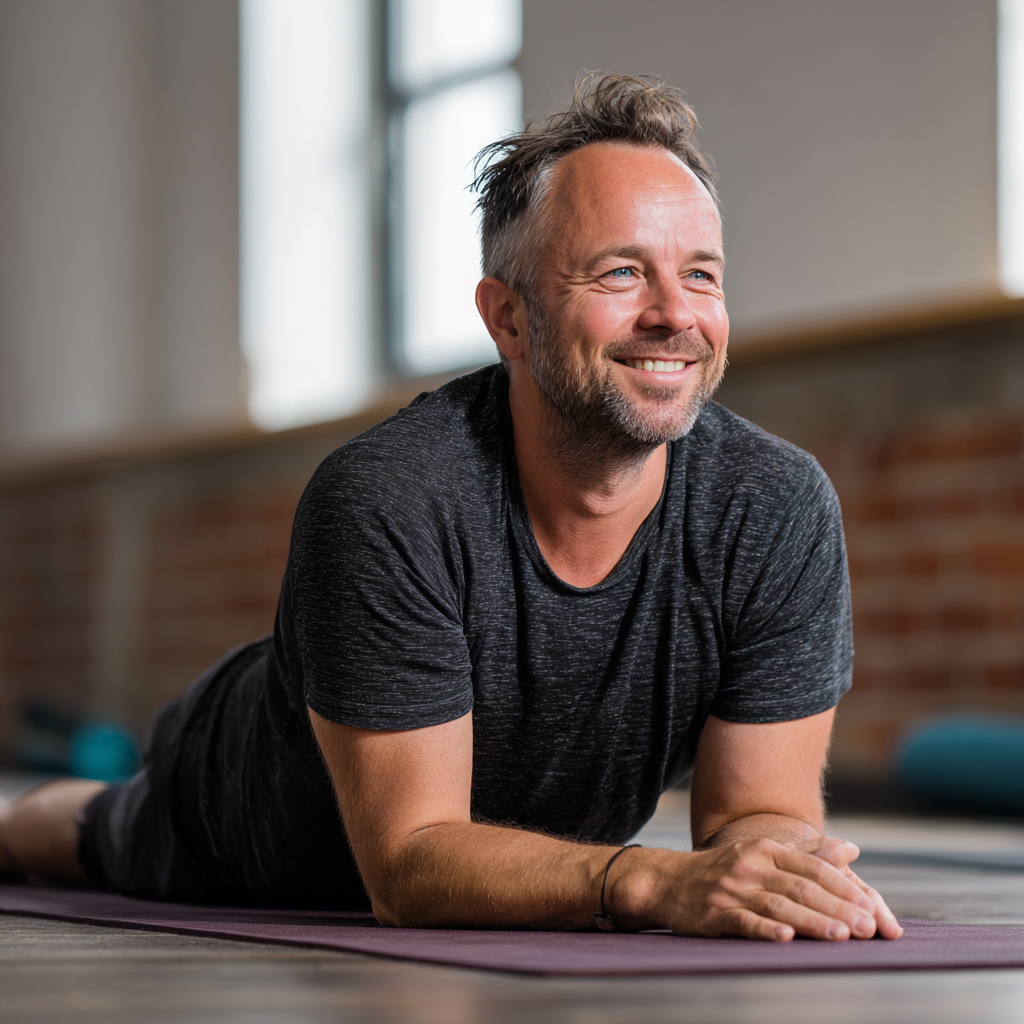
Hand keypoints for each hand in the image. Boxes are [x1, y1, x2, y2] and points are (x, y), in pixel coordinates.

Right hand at [621, 839, 891, 941]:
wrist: (666, 880)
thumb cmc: (722, 872)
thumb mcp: (762, 855)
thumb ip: (807, 854)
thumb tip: (851, 848)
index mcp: (766, 850)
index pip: (814, 868)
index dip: (845, 889)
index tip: (872, 909)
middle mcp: (751, 865)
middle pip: (802, 888)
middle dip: (838, 909)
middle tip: (868, 929)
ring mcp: (732, 889)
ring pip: (779, 905)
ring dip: (812, 921)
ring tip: (841, 937)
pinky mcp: (713, 912)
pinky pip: (743, 921)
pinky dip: (766, 930)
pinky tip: (786, 938)